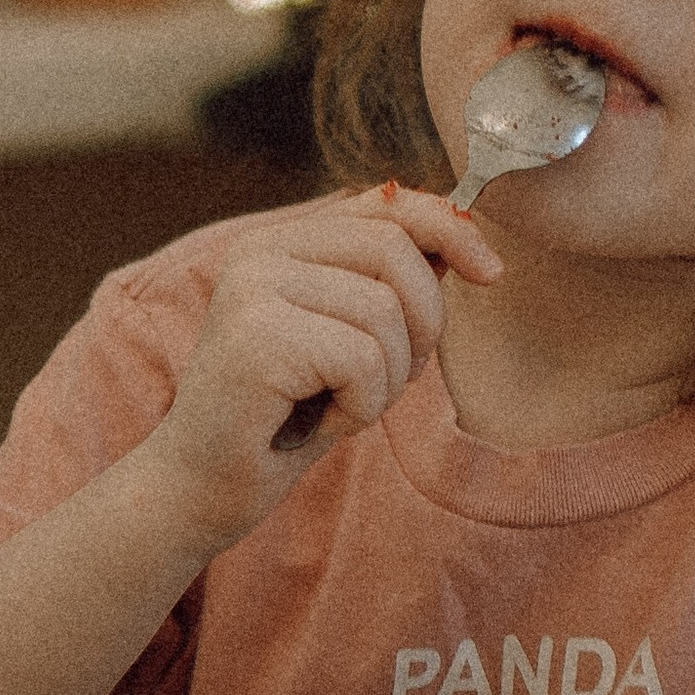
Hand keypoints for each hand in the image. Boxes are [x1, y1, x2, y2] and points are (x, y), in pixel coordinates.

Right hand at [143, 185, 497, 551]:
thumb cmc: (285, 417)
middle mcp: (258, 251)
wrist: (202, 489)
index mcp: (280, 240)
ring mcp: (251, 289)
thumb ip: (388, 282)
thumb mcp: (348, 337)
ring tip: (338, 404)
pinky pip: (362, 359)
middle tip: (386, 379)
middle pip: (395, 251)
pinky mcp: (256, 338)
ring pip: (385, 312)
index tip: (491, 271)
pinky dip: (361, 406)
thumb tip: (462, 237)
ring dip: (386, 379)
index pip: (385, 205)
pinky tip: (319, 423)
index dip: (450, 229)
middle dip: (421, 323)